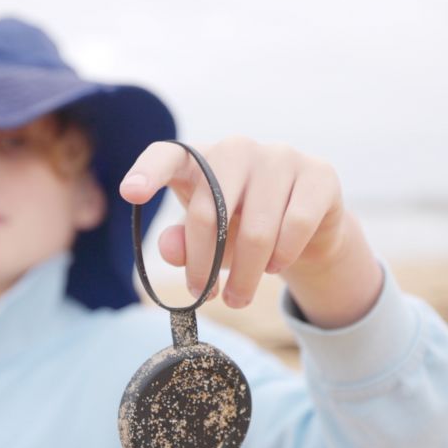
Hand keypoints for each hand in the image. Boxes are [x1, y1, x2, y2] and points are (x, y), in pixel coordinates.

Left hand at [118, 137, 382, 327]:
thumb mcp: (206, 241)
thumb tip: (170, 250)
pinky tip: (277, 265)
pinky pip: (296, 226)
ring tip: (241, 294)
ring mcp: (279, 156)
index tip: (130, 193)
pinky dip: (283, 257)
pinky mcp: (317, 174)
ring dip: (247, 274)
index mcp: (198, 161)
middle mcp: (236, 150)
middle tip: (207, 298)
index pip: (165, 156)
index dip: (147, 173)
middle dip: (205, 266)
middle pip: (210, 211)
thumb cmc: (242, 229)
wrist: (306, 227)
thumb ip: (183, 244)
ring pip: (257, 229)